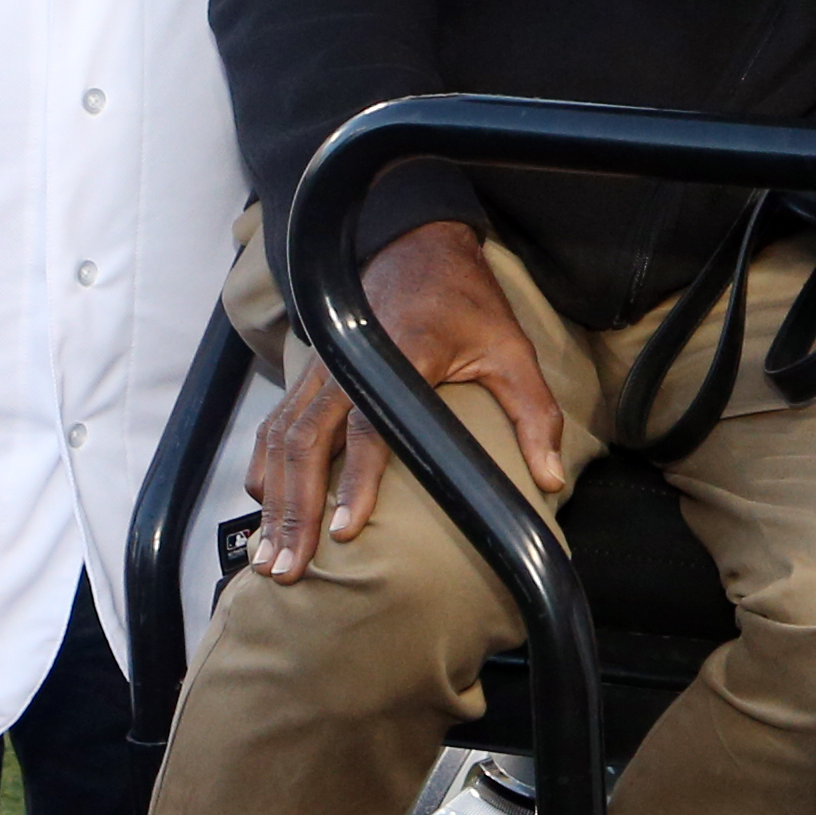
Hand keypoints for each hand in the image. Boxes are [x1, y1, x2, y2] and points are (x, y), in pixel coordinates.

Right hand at [249, 220, 568, 580]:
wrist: (417, 248)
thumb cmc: (467, 304)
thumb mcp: (511, 350)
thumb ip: (533, 414)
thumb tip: (551, 478)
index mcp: (402, 354)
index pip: (372, 425)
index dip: (357, 479)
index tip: (346, 530)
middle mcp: (350, 363)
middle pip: (308, 442)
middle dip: (296, 509)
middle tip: (291, 566)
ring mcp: (322, 369)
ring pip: (282, 440)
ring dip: (274, 500)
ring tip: (271, 557)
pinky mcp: (309, 375)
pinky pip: (275, 428)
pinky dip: (265, 471)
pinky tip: (265, 512)